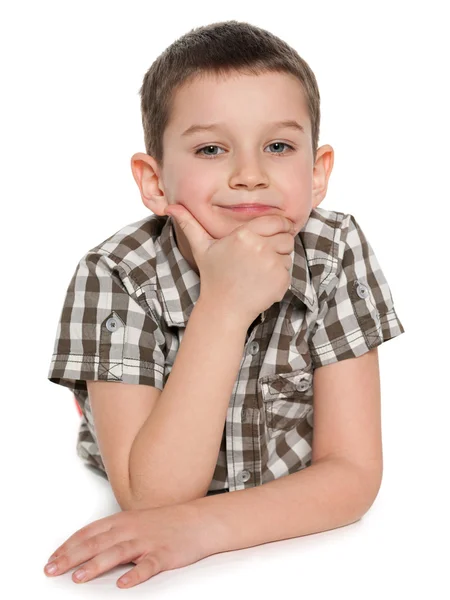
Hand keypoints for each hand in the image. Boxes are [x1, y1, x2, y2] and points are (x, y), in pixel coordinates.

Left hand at [43, 503, 211, 587]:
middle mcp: (132, 529)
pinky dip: (135, 575)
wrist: (199, 520)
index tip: (51, 560)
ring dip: (97, 565)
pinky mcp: (165, 554)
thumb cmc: (166, 523)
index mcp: (122, 521)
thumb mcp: (135, 523)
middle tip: (52, 570)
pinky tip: (124, 584)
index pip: (89, 533)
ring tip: (79, 577)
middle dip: (71, 557)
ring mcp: (148, 541)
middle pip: (97, 543)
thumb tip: (86, 550)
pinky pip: (148, 565)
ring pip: (118, 552)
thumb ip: (112, 535)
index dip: (68, 546)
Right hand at [165, 204, 295, 326]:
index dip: (278, 225)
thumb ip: (189, 224)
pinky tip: (262, 281)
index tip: (274, 232)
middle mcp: (260, 247)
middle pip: (286, 236)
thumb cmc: (214, 276)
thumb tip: (170, 207)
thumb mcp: (201, 248)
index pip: (276, 221)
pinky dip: (280, 275)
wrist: (224, 308)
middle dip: (279, 243)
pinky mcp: (281, 280)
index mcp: (244, 235)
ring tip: (259, 269)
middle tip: (262, 255)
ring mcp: (272, 264)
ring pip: (288, 253)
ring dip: (279, 259)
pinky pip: (289, 269)